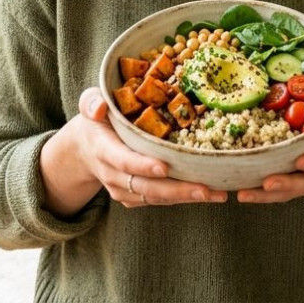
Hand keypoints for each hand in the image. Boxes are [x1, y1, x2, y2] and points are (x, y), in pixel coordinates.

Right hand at [41, 87, 227, 213]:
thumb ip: (91, 102)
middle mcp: (112, 174)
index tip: (164, 167)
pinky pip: (159, 201)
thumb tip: (99, 107)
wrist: (86, 148)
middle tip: (205, 189)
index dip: (142, 165)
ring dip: (186, 197)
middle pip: (145, 187)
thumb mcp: (90, 104)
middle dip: (176, 190)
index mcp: (103, 149)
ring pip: (156, 198)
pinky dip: (183, 198)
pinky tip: (208, 193)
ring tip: (217, 194)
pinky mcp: (133, 197)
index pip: (123, 160)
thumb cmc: (97, 121)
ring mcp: (123, 189)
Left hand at [235, 83, 303, 214]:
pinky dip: (256, 194)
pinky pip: (272, 193)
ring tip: (243, 194)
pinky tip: (239, 191)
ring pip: (285, 193)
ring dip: (264, 196)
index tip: (301, 160)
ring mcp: (302, 180)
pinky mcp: (287, 183)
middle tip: (267, 182)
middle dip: (286, 184)